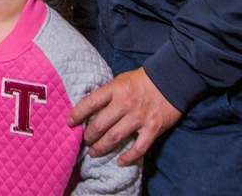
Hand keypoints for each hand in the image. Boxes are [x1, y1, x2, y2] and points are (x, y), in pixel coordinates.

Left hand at [68, 68, 182, 166]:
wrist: (172, 79)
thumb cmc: (143, 80)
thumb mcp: (121, 80)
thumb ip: (108, 93)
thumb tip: (91, 106)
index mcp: (115, 89)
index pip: (91, 102)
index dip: (77, 113)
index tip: (69, 122)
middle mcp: (125, 104)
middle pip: (100, 124)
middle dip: (89, 135)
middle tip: (84, 141)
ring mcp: (139, 117)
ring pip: (115, 137)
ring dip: (102, 147)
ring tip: (94, 152)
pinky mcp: (153, 128)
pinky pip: (139, 147)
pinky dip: (129, 157)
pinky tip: (120, 162)